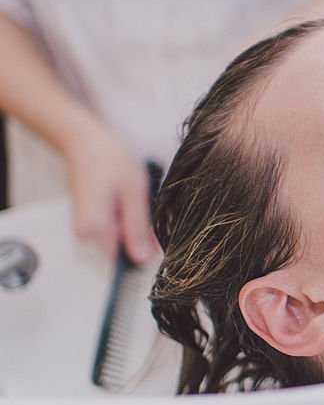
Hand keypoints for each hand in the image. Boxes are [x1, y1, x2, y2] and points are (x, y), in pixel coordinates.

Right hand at [62, 124, 157, 263]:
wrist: (84, 142)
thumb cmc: (109, 159)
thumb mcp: (134, 192)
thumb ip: (139, 227)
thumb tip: (144, 258)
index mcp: (95, 229)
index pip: (124, 262)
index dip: (145, 252)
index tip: (157, 237)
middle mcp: (85, 234)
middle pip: (123, 252)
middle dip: (142, 237)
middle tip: (147, 209)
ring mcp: (86, 229)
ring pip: (120, 241)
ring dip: (135, 227)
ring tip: (136, 201)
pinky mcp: (90, 222)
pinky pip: (115, 231)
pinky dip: (127, 220)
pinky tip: (128, 201)